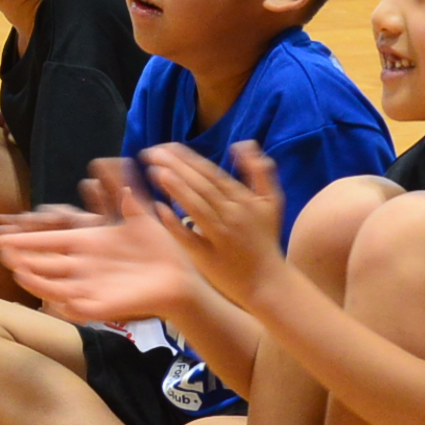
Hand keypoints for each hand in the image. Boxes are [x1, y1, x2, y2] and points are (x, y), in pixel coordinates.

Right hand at [0, 164, 202, 327]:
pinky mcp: (96, 305)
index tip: (2, 223)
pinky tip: (40, 288)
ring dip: (30, 271)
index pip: (49, 235)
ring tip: (11, 262)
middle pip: (42, 257)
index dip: (25, 231)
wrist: (178, 279)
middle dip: (20, 249)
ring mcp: (86, 285)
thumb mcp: (139, 214)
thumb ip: (121, 189)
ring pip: (49, 279)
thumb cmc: (158, 248)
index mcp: (87, 242)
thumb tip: (104, 162)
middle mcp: (81, 264)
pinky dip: (52, 295)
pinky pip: (68, 303)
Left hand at [135, 139, 287, 308]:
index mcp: (243, 200)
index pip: (211, 173)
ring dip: (176, 187)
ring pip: (196, 206)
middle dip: (176, 166)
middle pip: (201, 185)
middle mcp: (232, 214)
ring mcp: (220, 236)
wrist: (268, 282)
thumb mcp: (271, 201)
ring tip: (155, 170)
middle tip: (152, 152)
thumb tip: (243, 143)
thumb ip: (259, 171)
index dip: (188, 158)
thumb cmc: (265, 239)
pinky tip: (158, 208)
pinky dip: (174, 223)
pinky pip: (189, 238)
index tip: (167, 146)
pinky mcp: (208, 257)